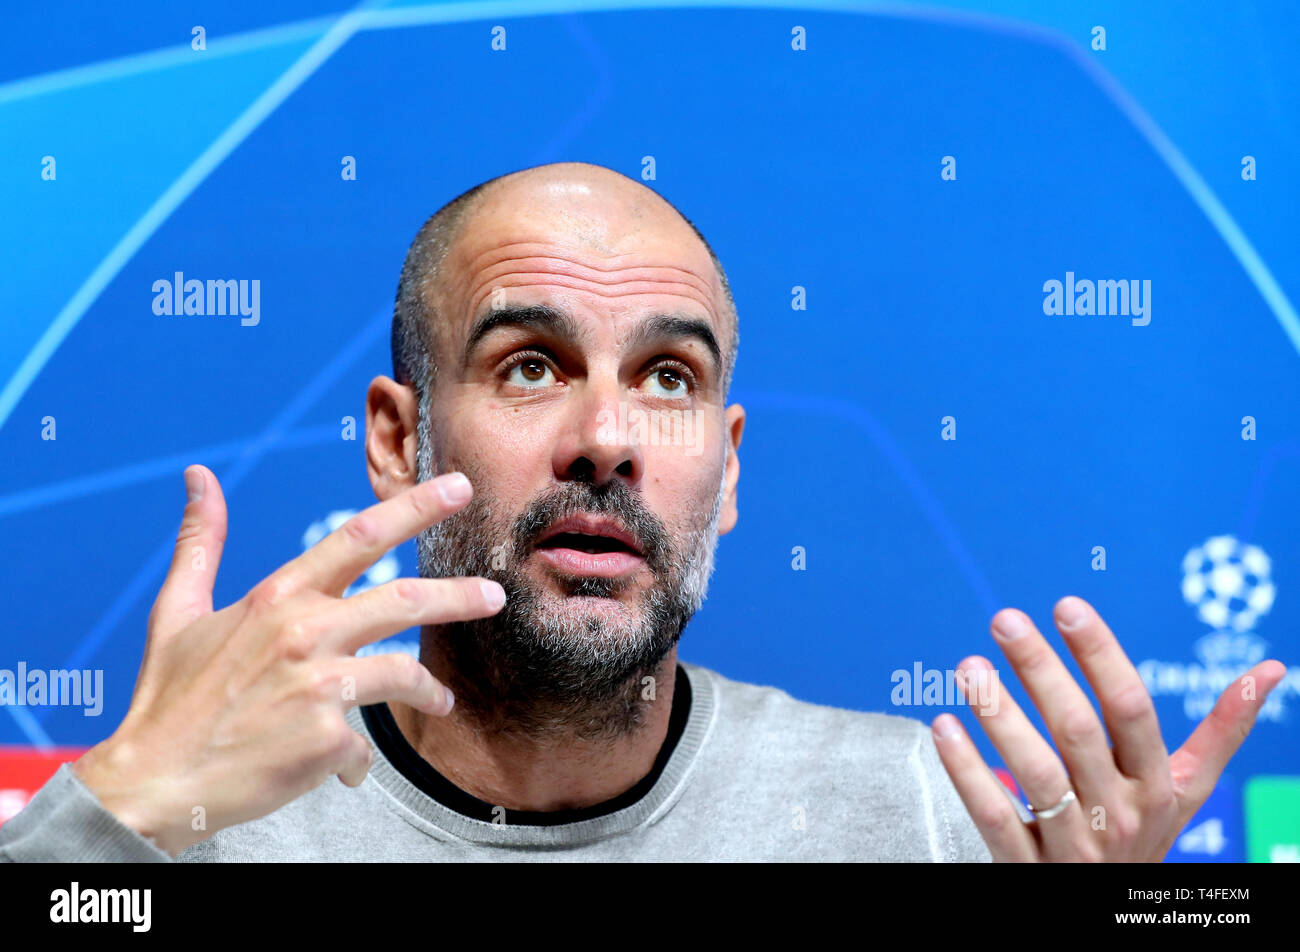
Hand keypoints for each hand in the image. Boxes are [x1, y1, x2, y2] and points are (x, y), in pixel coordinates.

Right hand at [73, 465, 505, 856]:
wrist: (153, 783)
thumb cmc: (168, 698)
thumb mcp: (176, 611)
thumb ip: (201, 542)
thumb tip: (198, 476)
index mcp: (276, 597)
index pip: (359, 536)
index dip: (415, 508)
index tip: (459, 488)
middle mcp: (304, 633)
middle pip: (405, 601)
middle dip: (459, 596)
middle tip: (496, 594)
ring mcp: (319, 685)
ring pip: (404, 673)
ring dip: (429, 691)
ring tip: (442, 702)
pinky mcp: (327, 737)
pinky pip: (365, 744)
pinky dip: (355, 758)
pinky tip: (341, 767)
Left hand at [930, 596, 1285, 861]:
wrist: (1113, 916)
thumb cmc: (1144, 833)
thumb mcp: (1187, 789)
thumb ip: (1222, 731)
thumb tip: (1273, 668)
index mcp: (1157, 785)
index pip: (1132, 709)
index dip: (1100, 655)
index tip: (1067, 605)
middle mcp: (1119, 814)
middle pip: (1078, 732)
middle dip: (1040, 671)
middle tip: (1005, 619)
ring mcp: (1073, 845)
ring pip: (1035, 773)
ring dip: (999, 715)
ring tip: (969, 667)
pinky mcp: (1026, 868)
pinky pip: (994, 816)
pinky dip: (967, 771)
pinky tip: (942, 727)